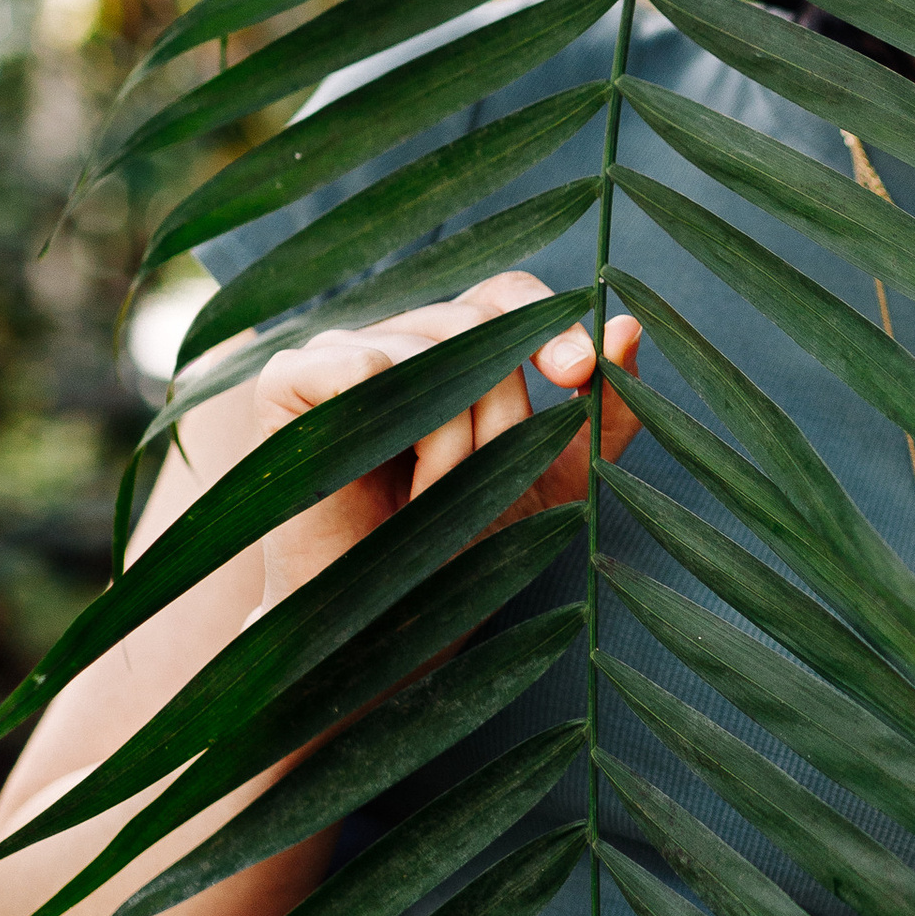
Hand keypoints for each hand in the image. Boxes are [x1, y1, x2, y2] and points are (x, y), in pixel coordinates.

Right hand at [250, 269, 641, 609]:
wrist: (387, 622)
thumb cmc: (465, 544)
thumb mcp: (557, 480)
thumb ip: (602, 413)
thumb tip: (631, 326)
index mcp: (454, 348)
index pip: (505, 293)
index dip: (548, 324)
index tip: (579, 378)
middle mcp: (396, 338)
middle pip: (473, 323)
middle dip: (502, 407)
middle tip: (491, 475)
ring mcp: (336, 354)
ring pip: (422, 349)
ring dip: (449, 436)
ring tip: (432, 496)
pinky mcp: (284, 385)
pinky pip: (351, 361)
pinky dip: (382, 407)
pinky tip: (379, 452)